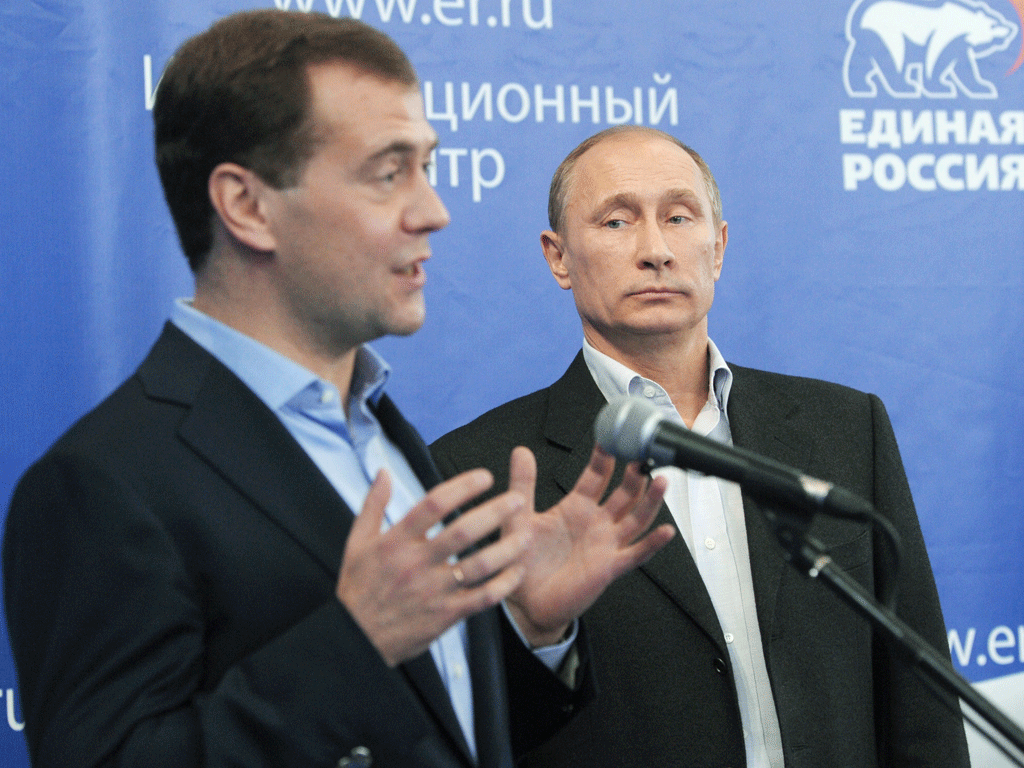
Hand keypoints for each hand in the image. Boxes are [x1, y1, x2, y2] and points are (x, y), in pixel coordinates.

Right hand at [336, 469, 532, 666]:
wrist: (356, 640)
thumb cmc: (358, 589)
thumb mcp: (357, 543)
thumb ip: (373, 504)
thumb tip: (384, 472)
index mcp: (396, 541)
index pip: (434, 504)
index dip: (463, 486)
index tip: (485, 477)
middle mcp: (417, 563)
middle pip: (463, 532)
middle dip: (494, 512)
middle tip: (517, 499)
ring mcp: (434, 590)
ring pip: (479, 565)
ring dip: (507, 548)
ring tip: (527, 533)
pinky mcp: (446, 615)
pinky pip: (483, 597)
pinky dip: (504, 584)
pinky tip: (517, 571)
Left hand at [503, 445, 673, 646]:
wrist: (524, 602)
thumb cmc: (522, 561)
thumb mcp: (519, 516)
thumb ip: (522, 483)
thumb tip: (520, 451)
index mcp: (575, 508)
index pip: (595, 476)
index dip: (604, 458)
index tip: (611, 438)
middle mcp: (595, 523)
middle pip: (623, 493)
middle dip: (633, 474)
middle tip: (641, 455)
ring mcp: (605, 544)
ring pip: (636, 518)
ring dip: (650, 500)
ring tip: (660, 481)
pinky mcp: (609, 568)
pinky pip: (636, 554)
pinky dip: (653, 544)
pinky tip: (665, 531)